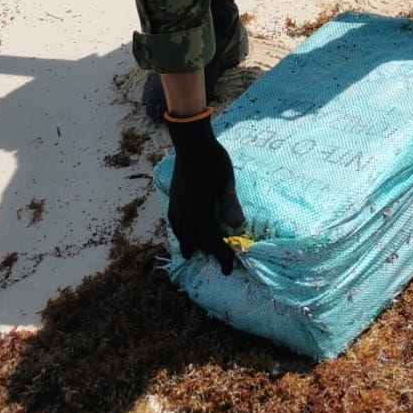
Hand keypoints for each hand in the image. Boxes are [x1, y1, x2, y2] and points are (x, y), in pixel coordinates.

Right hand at [165, 113, 245, 274]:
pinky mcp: (174, 196)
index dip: (220, 256)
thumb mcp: (226, 182)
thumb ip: (230, 205)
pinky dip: (178, 230)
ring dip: (189, 244)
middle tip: (218, 262)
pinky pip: (174, 221)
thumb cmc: (213, 161)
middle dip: (207, 253)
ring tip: (191, 254)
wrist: (192, 143)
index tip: (228, 268)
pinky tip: (180, 229)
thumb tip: (238, 227)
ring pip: (182, 232)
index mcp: (200, 212)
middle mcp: (186, 213)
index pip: (211, 241)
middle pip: (196, 239)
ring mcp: (177, 205)